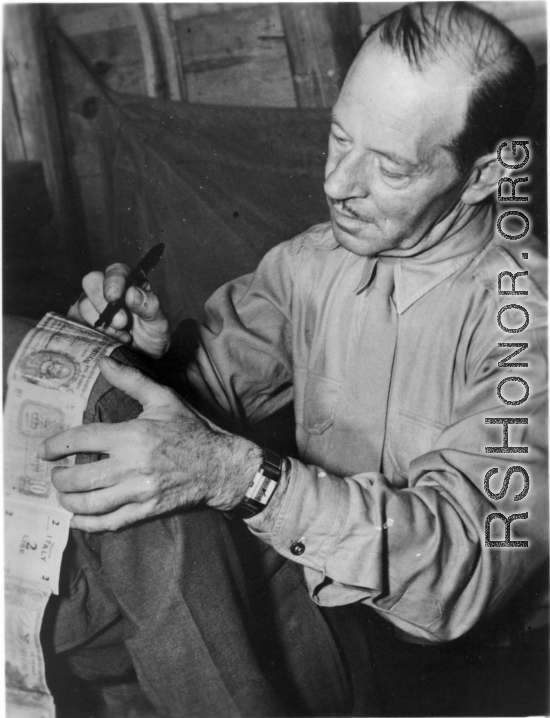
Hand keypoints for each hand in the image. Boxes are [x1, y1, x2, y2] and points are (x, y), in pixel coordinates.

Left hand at [39, 357, 261, 531]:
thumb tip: (103, 361)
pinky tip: (77, 519)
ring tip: (65, 495)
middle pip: (79, 477)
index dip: (56, 446)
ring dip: (69, 501)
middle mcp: (132, 465)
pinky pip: (110, 522)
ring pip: (90, 503)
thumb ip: (130, 379)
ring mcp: (139, 491)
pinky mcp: (147, 510)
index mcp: (133, 435)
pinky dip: (88, 524)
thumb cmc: (190, 430)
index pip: (82, 439)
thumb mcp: (163, 399)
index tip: (44, 451)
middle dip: (59, 478)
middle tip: (56, 474)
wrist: (219, 465)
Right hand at [68, 263, 169, 358]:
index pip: (116, 271)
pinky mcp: (81, 321)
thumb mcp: (159, 323)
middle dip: (102, 303)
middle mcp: (107, 289)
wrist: (143, 357)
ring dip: (101, 323)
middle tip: (121, 323)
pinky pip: (75, 323)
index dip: (113, 281)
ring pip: (83, 304)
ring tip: (122, 337)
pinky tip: (108, 341)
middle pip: (92, 281)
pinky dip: (90, 333)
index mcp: (129, 283)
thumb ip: (149, 306)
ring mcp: (92, 305)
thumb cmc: (152, 336)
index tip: (114, 297)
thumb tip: (132, 292)